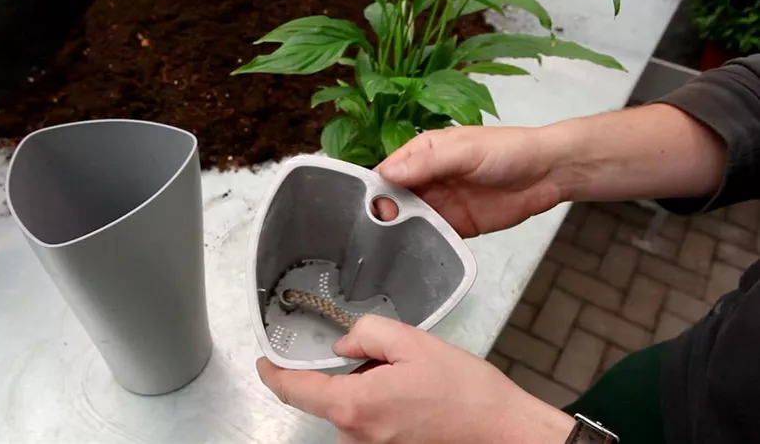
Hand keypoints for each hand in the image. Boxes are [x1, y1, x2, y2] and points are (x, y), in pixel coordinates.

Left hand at [257, 315, 573, 443]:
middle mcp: (355, 435)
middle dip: (341, 370)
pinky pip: (367, 420)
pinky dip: (376, 401)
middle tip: (380, 354)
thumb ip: (366, 333)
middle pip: (325, 396)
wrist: (502, 431)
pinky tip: (411, 392)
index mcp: (354, 406)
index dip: (273, 372)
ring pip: (349, 407)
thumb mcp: (412, 342)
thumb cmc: (463, 390)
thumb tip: (343, 343)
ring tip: (407, 375)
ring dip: (363, 386)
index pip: (294, 390)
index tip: (266, 359)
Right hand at [374, 126, 564, 237]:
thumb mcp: (465, 150)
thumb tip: (388, 172)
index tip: (360, 207)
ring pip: (407, 220)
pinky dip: (419, 245)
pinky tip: (408, 255)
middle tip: (372, 233)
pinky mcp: (455, 226)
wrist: (548, 173)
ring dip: (396, 232)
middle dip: (380, 215)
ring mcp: (439, 204)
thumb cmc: (508, 150)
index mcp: (423, 154)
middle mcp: (426, 179)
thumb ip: (428, 162)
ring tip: (381, 248)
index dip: (372, 188)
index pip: (387, 171)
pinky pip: (430, 237)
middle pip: (392, 199)